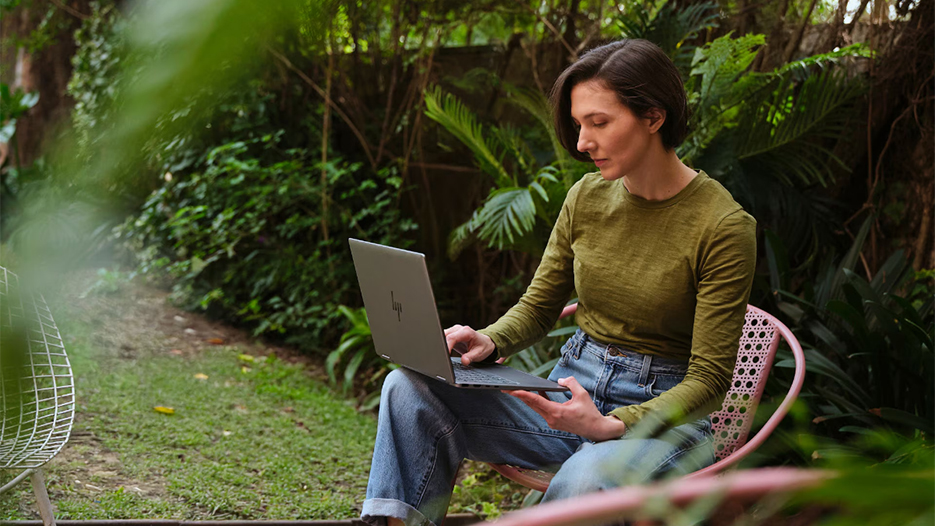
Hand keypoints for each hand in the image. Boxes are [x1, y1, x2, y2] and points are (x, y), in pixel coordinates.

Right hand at [443, 324, 495, 364]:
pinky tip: (444, 351)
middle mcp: (459, 329)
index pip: (451, 337)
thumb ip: (470, 357)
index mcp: (466, 332)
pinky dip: (442, 344)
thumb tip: (464, 361)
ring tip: (443, 354)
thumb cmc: (482, 347)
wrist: (485, 342)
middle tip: (442, 356)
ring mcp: (454, 331)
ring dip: (441, 344)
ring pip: (442, 336)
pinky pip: (443, 338)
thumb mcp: (479, 354)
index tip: (445, 355)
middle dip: (442, 346)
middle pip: (445, 336)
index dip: (446, 346)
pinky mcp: (451, 334)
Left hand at [507, 377, 626, 441]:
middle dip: (520, 396)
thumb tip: (560, 380)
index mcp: (557, 412)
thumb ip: (570, 383)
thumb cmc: (590, 413)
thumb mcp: (582, 394)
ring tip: (517, 389)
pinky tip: (538, 392)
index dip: (523, 394)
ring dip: (528, 398)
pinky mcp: (554, 422)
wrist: (596, 429)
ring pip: (537, 408)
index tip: (513, 390)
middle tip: (507, 388)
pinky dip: (539, 401)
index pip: (537, 401)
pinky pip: (543, 410)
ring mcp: (552, 422)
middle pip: (532, 405)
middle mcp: (552, 418)